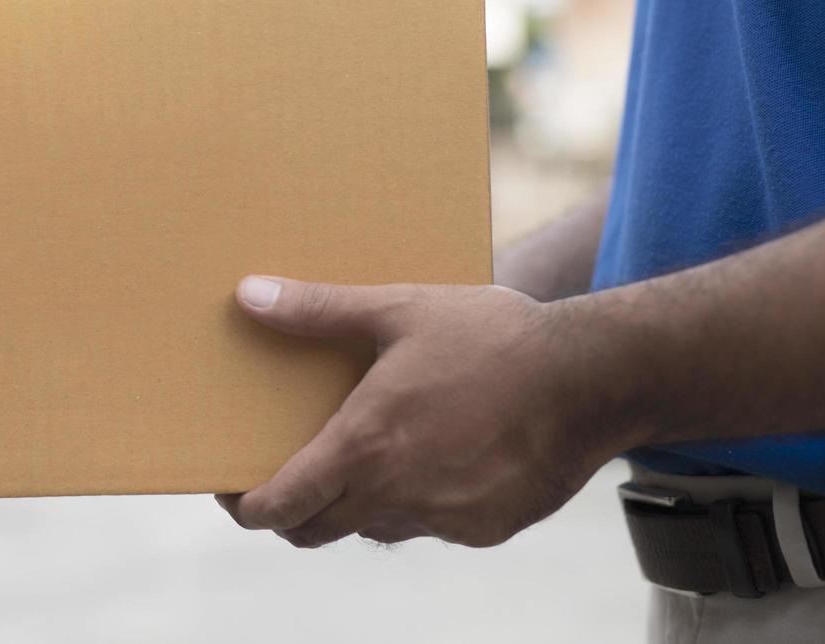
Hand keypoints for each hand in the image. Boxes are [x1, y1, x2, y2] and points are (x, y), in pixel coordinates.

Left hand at [216, 276, 631, 548]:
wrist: (592, 379)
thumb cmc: (492, 339)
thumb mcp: (398, 311)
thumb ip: (318, 310)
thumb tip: (248, 295)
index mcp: (364, 449)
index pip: (281, 506)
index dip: (245, 507)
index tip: (231, 492)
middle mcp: (396, 498)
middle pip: (314, 529)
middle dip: (288, 511)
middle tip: (280, 475)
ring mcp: (442, 521)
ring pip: (371, 528)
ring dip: (351, 504)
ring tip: (354, 456)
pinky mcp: (484, 530)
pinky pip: (427, 525)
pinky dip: (411, 502)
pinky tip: (426, 456)